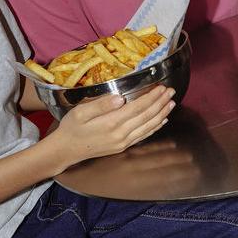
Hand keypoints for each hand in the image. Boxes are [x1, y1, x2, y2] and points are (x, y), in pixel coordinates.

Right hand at [51, 87, 174, 169]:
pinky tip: (162, 120)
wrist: (66, 150)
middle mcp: (121, 134)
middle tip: (171, 91)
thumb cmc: (71, 127)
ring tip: (171, 103)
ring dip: (162, 114)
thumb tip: (120, 98)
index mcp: (111, 123)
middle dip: (161, 103)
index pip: (138, 107)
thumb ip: (101, 104)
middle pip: (147, 116)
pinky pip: (144, 136)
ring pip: (149, 126)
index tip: (162, 87)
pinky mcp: (123, 146)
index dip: (152, 97)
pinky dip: (155, 127)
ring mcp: (124, 142)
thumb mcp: (80, 112)